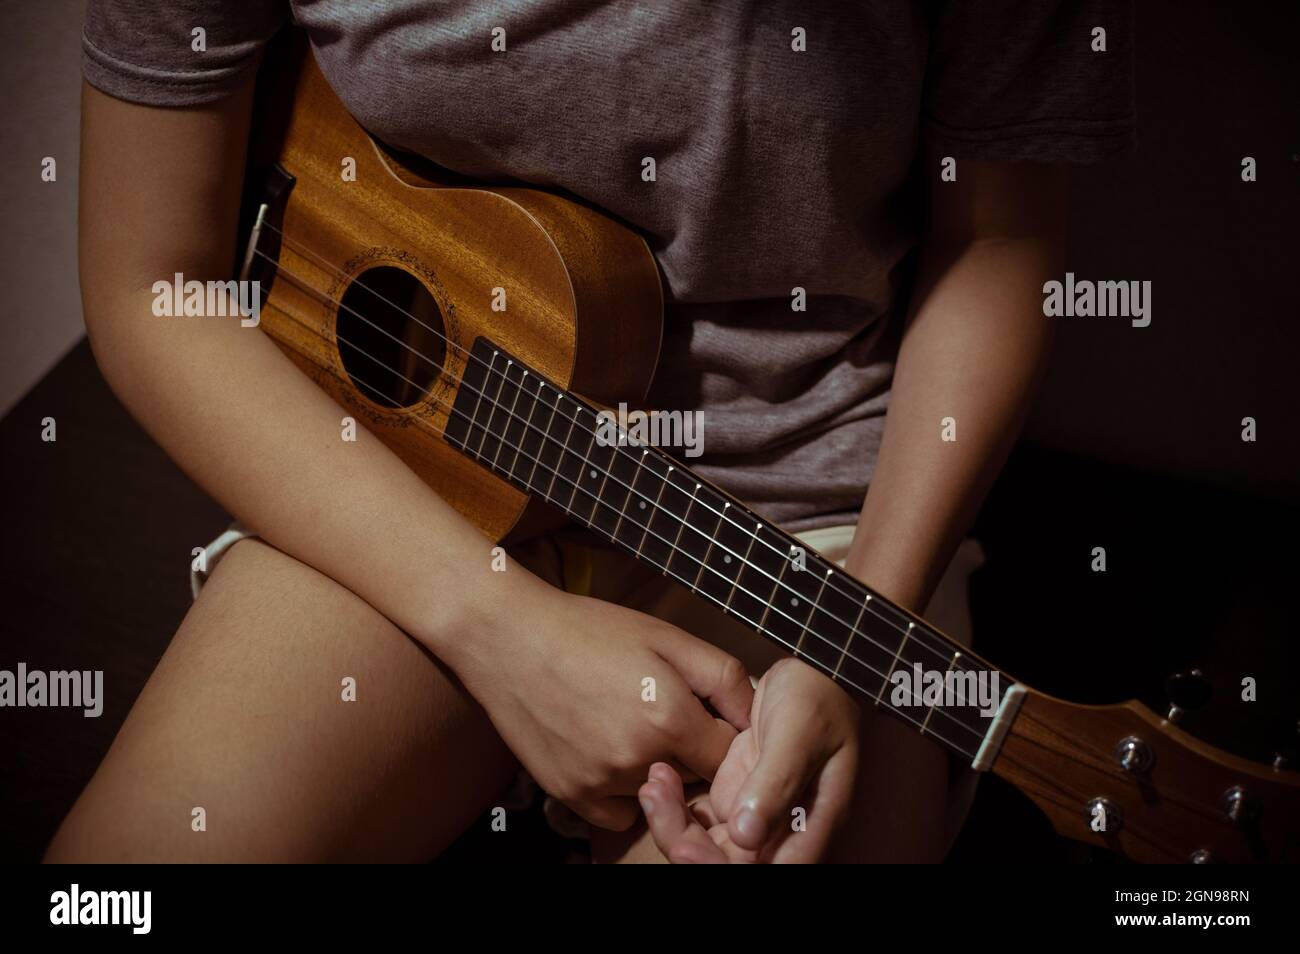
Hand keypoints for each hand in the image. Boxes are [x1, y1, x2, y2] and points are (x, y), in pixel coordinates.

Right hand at [450, 583, 753, 831]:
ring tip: (628, 722)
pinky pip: (619, 812)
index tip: (710, 716)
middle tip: (666, 713)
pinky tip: (607, 748)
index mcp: (670, 717)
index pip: (731, 757)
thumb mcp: (667, 636)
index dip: (727, 736)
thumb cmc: (589, 630)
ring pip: (658, 794)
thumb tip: (757, 715)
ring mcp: (600, 783)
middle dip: (693, 753)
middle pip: (696, 779)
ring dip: (657, 770)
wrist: (508, 637)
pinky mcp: (570, 795)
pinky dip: (623, 790)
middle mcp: (638, 759)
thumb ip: (724, 676)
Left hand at [638, 658, 858, 861]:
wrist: (809, 673)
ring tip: (654, 783)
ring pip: (703, 846)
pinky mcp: (731, 798)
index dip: (719, 866)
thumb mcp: (799, 735)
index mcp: (808, 828)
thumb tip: (747, 837)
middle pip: (725, 863)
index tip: (686, 845)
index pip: (766, 872)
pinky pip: (695, 820)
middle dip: (683, 843)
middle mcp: (779, 833)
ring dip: (671, 824)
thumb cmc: (817, 701)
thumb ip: (777, 784)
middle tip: (655, 799)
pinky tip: (659, 777)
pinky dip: (672, 804)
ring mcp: (751, 816)